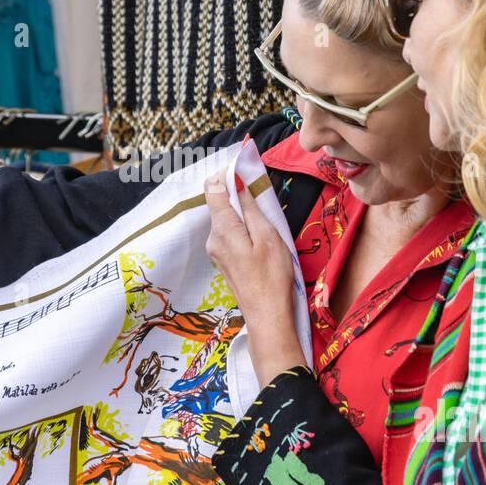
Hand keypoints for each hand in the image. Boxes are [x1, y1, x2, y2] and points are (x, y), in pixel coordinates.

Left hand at [204, 172, 306, 385]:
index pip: (213, 189)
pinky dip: (242, 227)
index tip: (244, 169)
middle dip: (238, 194)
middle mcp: (213, 238)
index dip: (226, 175)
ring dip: (243, 212)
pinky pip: (230, 233)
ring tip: (265, 218)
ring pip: (226, 219)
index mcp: (223, 229)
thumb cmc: (272, 276)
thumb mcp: (268, 235)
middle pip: (220, 204)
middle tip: (261, 193)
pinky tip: (260, 237)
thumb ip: (250, 207)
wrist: (267, 315)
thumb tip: (237, 181)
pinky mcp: (224, 260)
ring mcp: (216, 251)